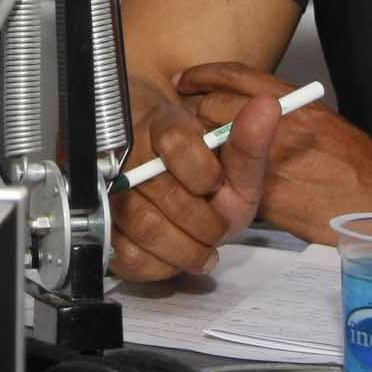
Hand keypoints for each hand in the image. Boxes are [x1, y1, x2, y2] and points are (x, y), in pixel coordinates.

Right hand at [108, 81, 280, 281]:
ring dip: (185, 248)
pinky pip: (127, 255)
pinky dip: (160, 264)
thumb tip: (269, 107)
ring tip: (203, 248)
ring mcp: (108, 191)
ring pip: (145, 225)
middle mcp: (127, 154)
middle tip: (217, 228)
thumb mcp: (229, 156)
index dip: (205, 174)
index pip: (178, 144)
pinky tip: (175, 255)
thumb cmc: (198, 166)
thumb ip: (249, 142)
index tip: (216, 184)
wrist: (159, 172)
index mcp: (159, 125)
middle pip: (165, 195)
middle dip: (204, 222)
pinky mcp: (102, 227)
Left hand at [175, 63, 371, 242]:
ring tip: (186, 154)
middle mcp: (276, 125)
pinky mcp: (262, 195)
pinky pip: (223, 181)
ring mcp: (267, 160)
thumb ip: (287, 113)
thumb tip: (255, 111)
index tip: (184, 79)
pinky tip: (206, 186)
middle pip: (212, 107)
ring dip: (194, 148)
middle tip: (179, 121)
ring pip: (211, 144)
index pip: (234, 77)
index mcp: (292, 102)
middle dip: (192, 113)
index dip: (203, 75)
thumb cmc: (360, 167)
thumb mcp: (324, 123)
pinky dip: (211, 182)